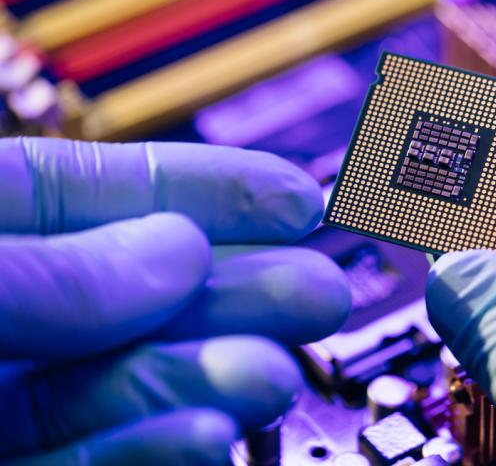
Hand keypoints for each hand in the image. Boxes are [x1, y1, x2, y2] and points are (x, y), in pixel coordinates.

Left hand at [0, 138, 350, 464]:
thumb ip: (43, 272)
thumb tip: (175, 250)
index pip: (97, 195)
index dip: (205, 189)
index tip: (292, 196)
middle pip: (132, 298)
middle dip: (234, 293)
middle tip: (317, 292)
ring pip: (116, 387)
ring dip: (204, 382)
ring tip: (268, 377)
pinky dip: (146, 453)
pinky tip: (203, 436)